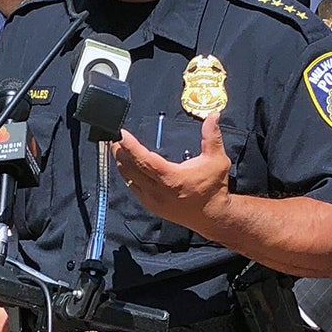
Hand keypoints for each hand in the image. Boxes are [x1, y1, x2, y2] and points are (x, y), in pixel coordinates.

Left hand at [113, 114, 232, 239]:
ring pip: (128, 179)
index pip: (144, 160)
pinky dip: (127, 176)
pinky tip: (126, 166)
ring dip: (122, 163)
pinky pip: (133, 188)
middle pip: (130, 169)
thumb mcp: (217, 159)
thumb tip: (214, 115)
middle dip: (120, 152)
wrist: (212, 216)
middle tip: (114, 137)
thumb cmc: (214, 188)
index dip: (131, 146)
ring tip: (117, 149)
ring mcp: (152, 200)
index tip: (122, 134)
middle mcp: (158, 190)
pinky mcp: (150, 205)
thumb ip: (212, 136)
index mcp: (171, 178)